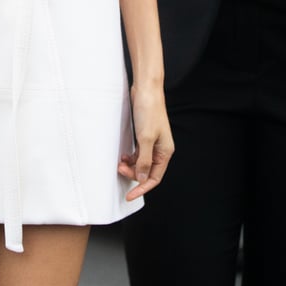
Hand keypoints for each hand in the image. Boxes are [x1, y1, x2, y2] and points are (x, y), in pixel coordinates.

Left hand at [118, 83, 173, 199]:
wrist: (146, 89)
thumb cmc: (148, 111)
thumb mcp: (145, 138)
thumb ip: (144, 160)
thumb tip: (141, 179)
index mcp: (165, 152)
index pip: (154, 178)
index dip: (142, 188)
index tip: (129, 196)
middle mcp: (160, 149)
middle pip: (147, 171)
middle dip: (133, 174)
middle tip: (119, 170)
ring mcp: (152, 142)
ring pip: (141, 162)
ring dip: (130, 166)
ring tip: (119, 163)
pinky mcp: (144, 135)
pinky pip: (138, 153)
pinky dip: (130, 157)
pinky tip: (123, 156)